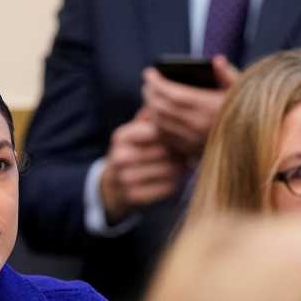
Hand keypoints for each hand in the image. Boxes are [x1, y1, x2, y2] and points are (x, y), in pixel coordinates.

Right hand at [99, 110, 190, 224]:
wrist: (114, 186)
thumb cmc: (133, 152)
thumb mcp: (135, 131)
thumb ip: (150, 117)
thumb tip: (168, 104)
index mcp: (121, 136)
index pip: (157, 130)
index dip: (172, 133)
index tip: (179, 136)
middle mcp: (121, 157)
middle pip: (165, 150)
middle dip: (179, 151)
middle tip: (186, 151)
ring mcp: (126, 179)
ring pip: (169, 169)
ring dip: (181, 167)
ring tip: (182, 164)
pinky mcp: (136, 197)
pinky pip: (168, 187)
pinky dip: (175, 183)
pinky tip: (174, 178)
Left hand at [139, 55, 240, 158]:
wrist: (250, 143)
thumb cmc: (246, 110)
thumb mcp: (241, 90)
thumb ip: (227, 74)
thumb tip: (216, 60)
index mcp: (209, 107)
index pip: (173, 94)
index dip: (157, 83)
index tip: (149, 73)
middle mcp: (198, 125)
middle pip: (162, 109)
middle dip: (150, 94)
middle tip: (147, 83)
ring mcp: (192, 140)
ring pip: (160, 124)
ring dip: (151, 109)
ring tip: (150, 97)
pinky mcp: (190, 151)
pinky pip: (166, 137)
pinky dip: (157, 124)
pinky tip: (157, 114)